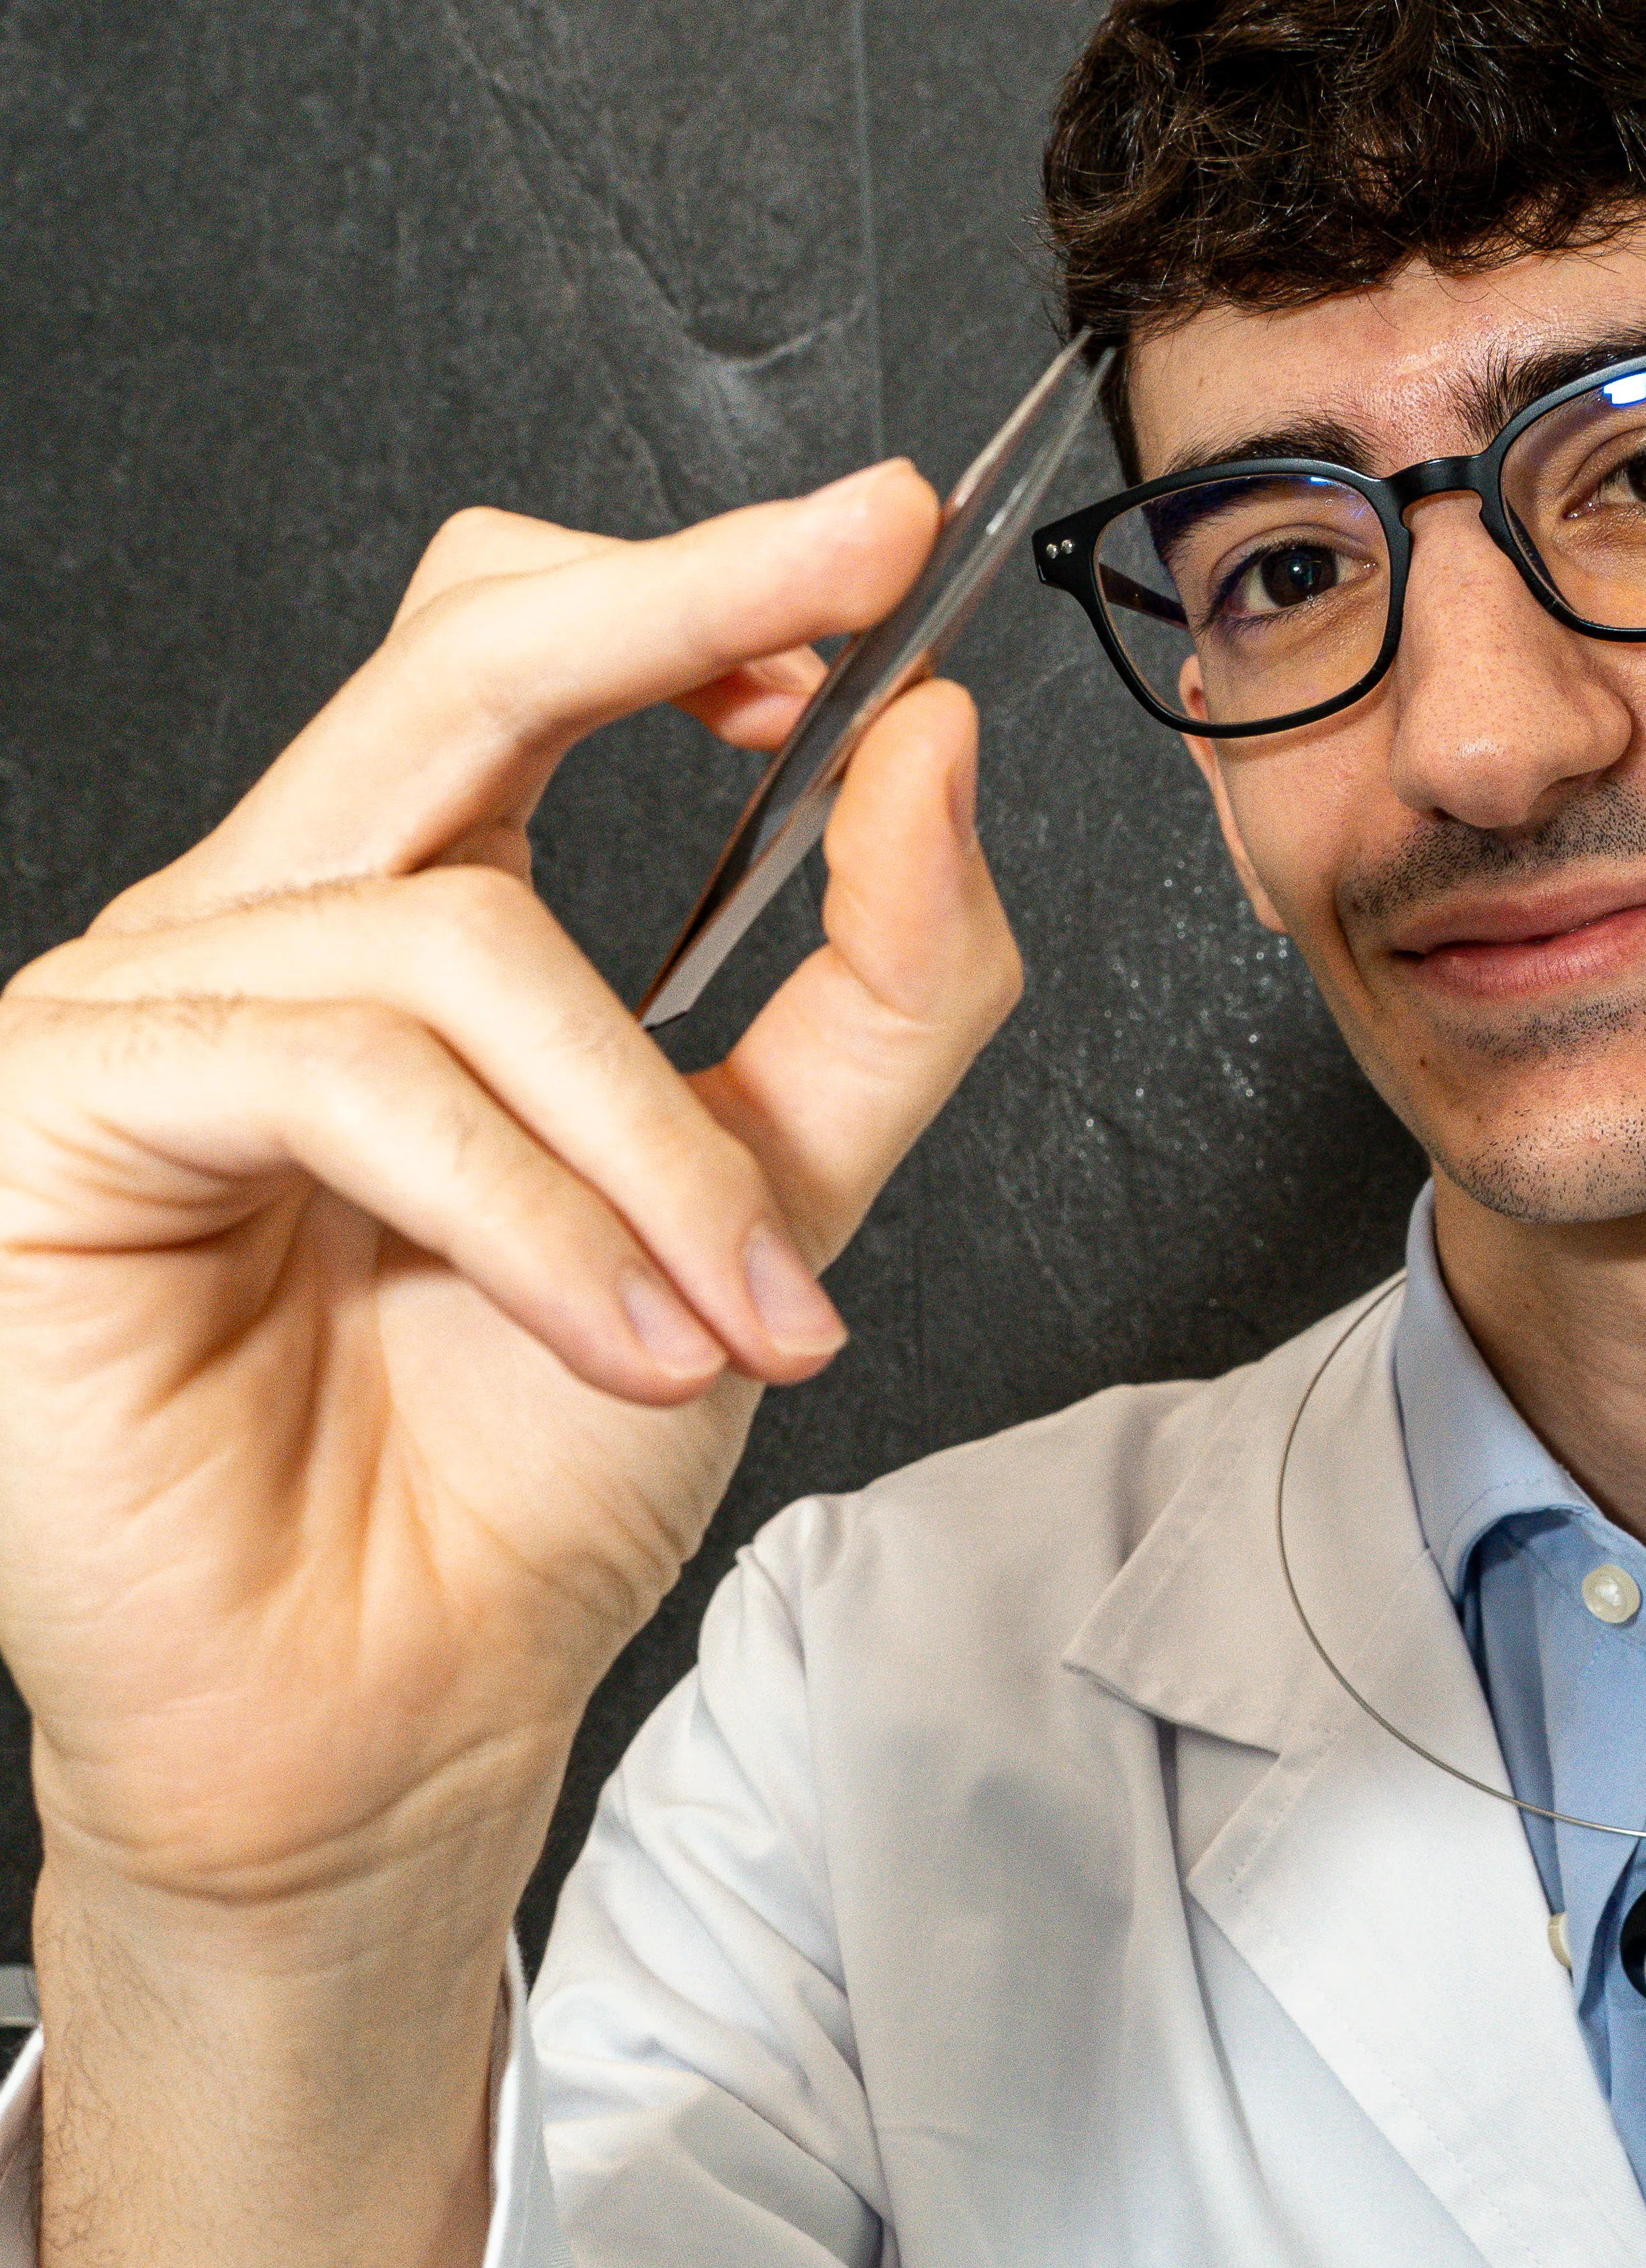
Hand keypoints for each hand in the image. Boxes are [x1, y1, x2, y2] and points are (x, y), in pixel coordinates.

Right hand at [0, 464, 1018, 1957]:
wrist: (404, 1721)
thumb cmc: (527, 1484)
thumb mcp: (773, 1202)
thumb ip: (873, 988)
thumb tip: (935, 751)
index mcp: (402, 924)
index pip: (516, 656)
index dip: (693, 584)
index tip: (880, 546)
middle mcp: (259, 931)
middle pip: (454, 672)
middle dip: (671, 614)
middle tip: (846, 615)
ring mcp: (138, 1010)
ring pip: (454, 942)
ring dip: (648, 1146)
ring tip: (740, 1320)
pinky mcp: (56, 1113)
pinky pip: (343, 1075)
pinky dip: (531, 1211)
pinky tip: (620, 1337)